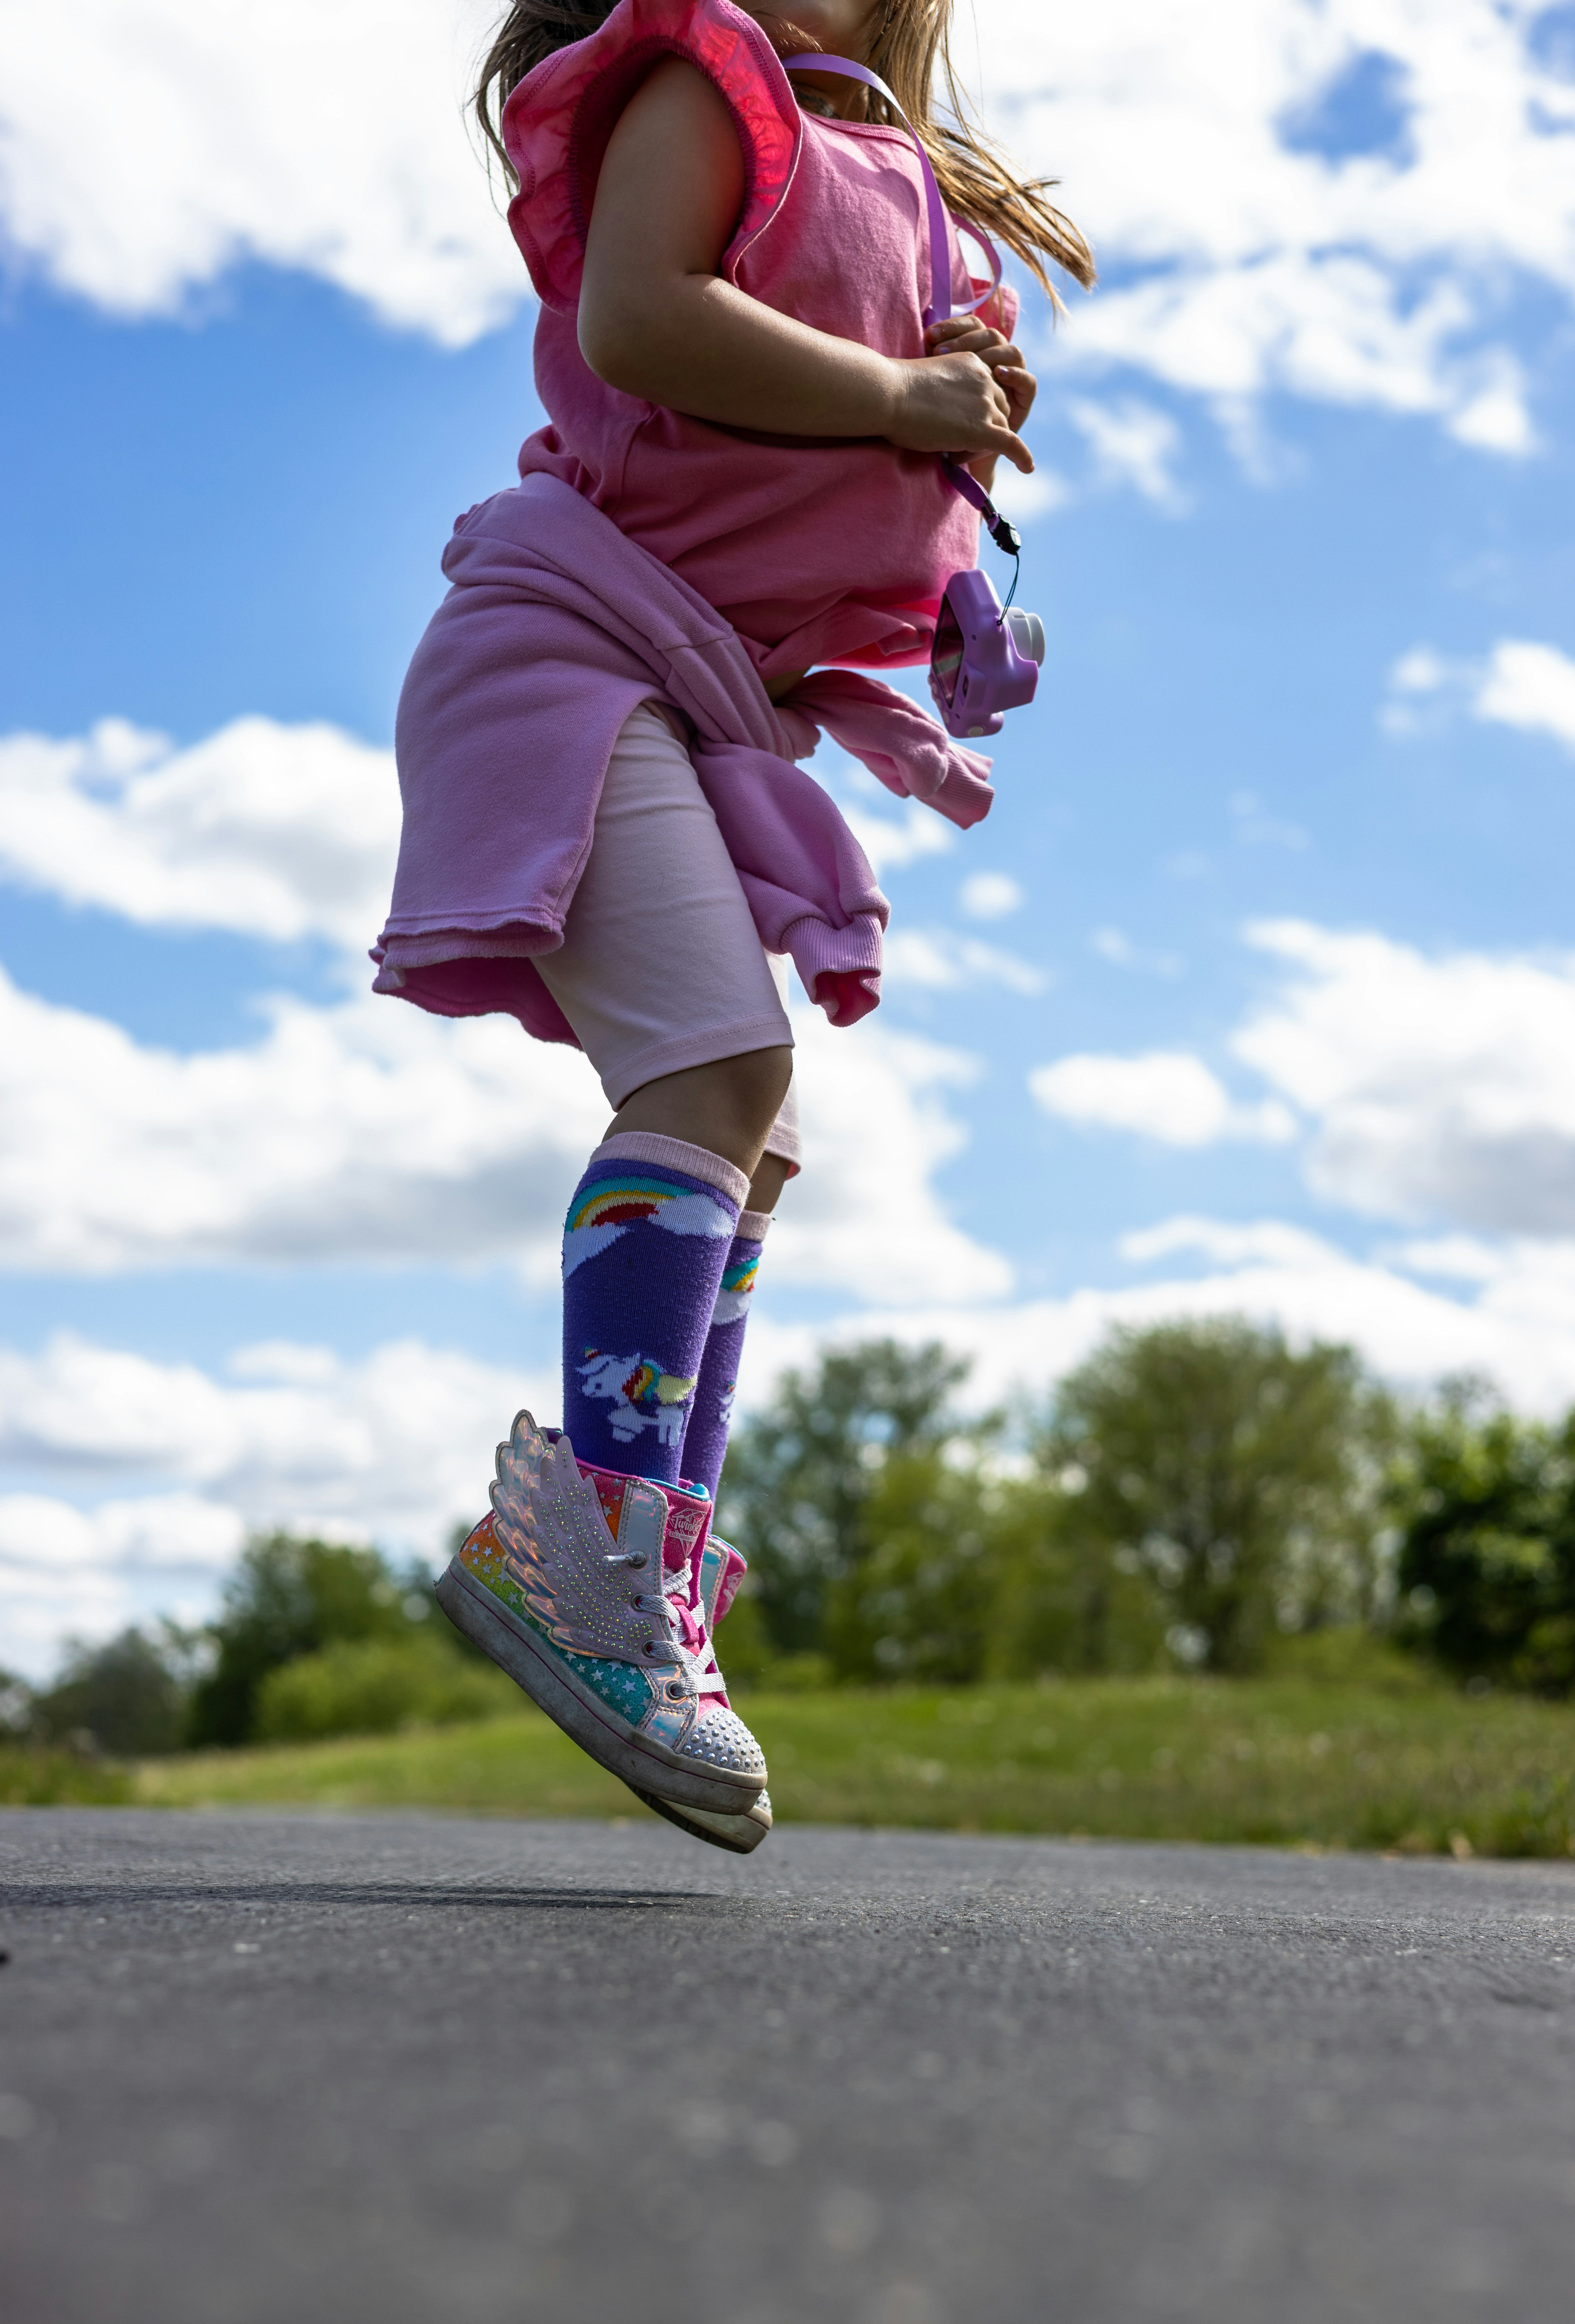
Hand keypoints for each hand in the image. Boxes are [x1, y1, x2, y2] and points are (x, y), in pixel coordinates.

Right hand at [885, 346, 1033, 472]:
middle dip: (984, 428)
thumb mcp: (927, 381)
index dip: (976, 411)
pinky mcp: (983, 428)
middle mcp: (985, 380)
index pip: (988, 391)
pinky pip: (1011, 443)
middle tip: (952, 442)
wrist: (888, 394)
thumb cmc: (893, 391)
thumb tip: (936, 409)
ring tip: (957, 453)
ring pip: (1000, 429)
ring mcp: (985, 404)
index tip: (952, 422)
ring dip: (985, 444)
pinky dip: (1021, 456)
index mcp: (973, 365)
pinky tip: (1027, 468)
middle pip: (999, 410)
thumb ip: (942, 391)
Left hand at [924, 314, 1037, 436]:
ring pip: (1011, 353)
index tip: (929, 337)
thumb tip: (925, 339)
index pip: (970, 326)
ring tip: (971, 363)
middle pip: (991, 336)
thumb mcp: (931, 391)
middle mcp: (994, 362)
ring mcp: (1011, 379)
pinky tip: (999, 374)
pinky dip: (1016, 375)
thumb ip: (934, 366)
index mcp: (973, 353)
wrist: (955, 456)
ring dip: (992, 355)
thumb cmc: (936, 423)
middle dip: (967, 341)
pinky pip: (1028, 382)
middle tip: (942, 352)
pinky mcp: (1023, 399)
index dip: (953, 327)